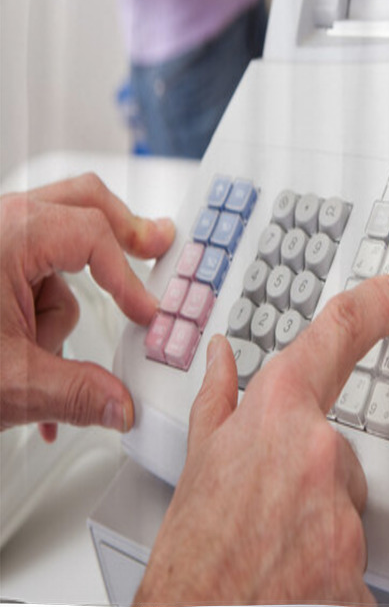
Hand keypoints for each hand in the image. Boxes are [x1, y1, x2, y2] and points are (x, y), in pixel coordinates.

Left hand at [0, 173, 173, 439]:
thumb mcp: (8, 382)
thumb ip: (78, 394)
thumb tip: (120, 404)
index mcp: (10, 234)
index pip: (96, 236)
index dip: (130, 278)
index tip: (147, 313)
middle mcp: (0, 223)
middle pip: (83, 202)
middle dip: (122, 232)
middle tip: (155, 244)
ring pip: (56, 249)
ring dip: (60, 305)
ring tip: (41, 354)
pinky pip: (30, 275)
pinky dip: (38, 313)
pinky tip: (34, 355)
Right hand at [135, 275, 388, 606]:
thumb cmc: (188, 556)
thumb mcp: (198, 464)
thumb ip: (219, 401)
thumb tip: (223, 356)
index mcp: (278, 418)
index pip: (334, 340)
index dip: (370, 308)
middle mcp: (320, 457)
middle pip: (338, 450)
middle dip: (311, 474)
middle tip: (270, 510)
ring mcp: (344, 512)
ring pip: (348, 500)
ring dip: (320, 518)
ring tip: (275, 546)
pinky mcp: (362, 566)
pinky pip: (358, 549)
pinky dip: (331, 560)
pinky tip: (297, 575)